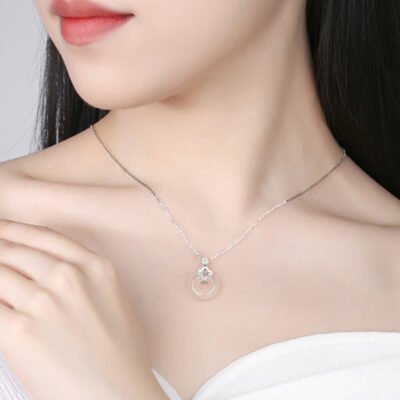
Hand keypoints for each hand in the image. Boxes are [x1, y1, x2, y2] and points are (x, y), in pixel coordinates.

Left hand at [0, 219, 166, 399]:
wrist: (118, 394)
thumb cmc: (122, 354)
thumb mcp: (115, 301)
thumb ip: (88, 276)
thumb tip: (50, 268)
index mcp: (97, 267)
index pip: (44, 236)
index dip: (15, 230)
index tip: (2, 229)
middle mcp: (70, 277)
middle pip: (15, 251)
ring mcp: (43, 301)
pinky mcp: (19, 332)